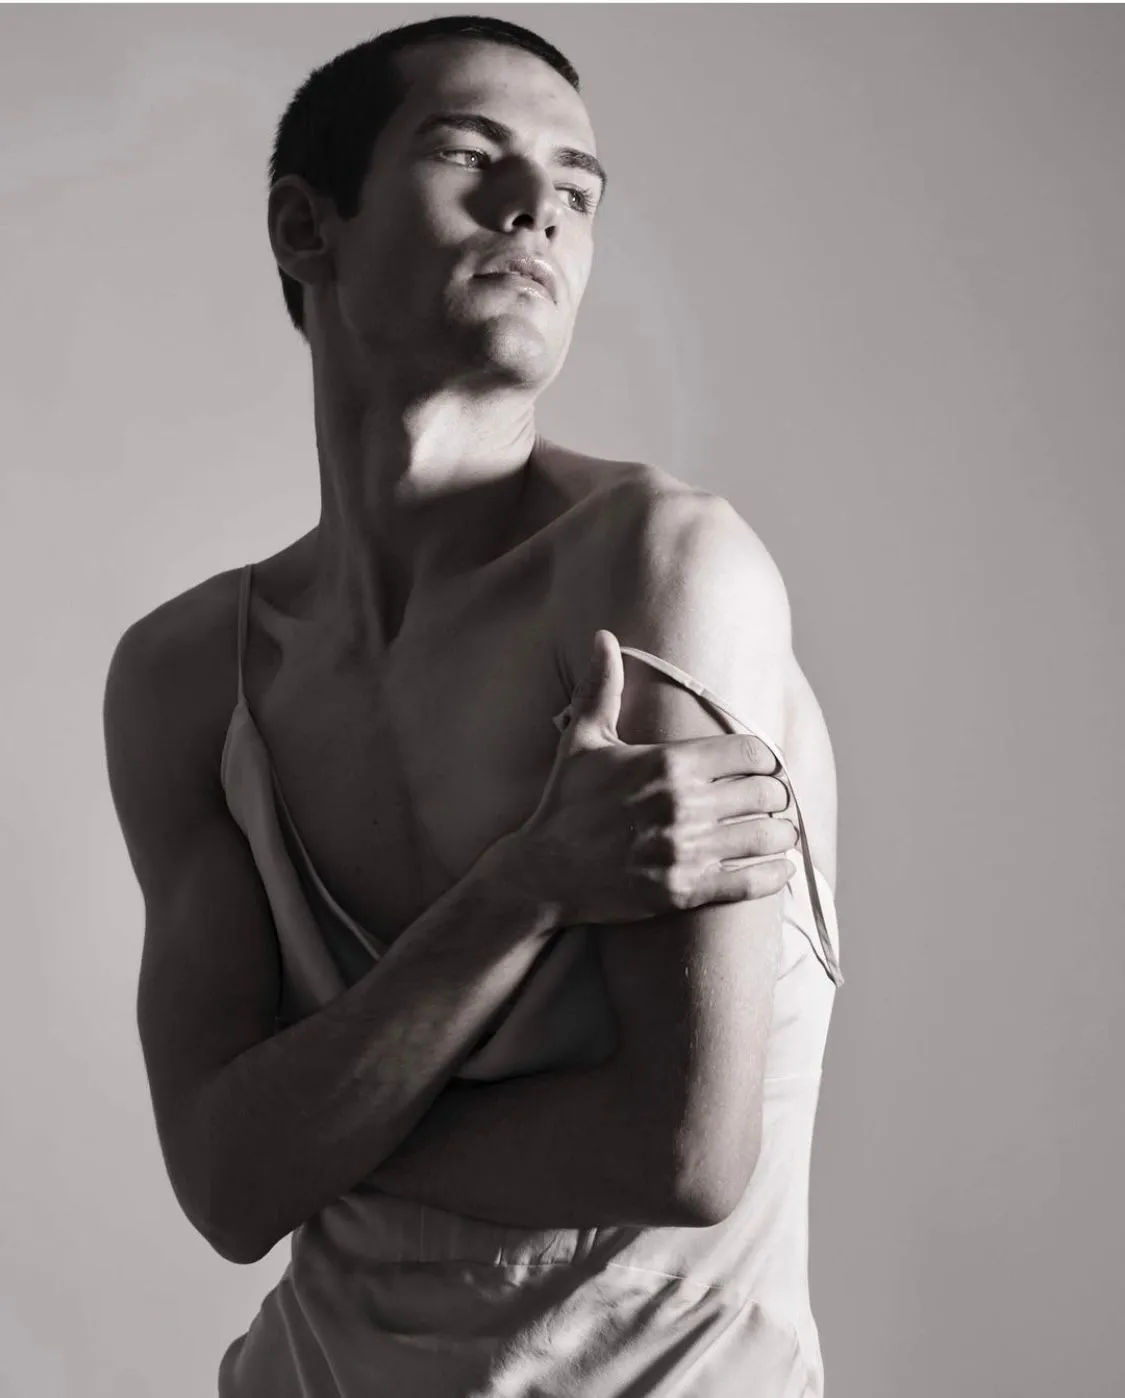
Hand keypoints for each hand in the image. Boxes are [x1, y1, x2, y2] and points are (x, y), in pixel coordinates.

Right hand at [513, 629, 798, 926]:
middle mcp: (682, 805)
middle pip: (766, 793)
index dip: (766, 759)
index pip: (751, 752)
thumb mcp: (582, 740)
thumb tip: (603, 636)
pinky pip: (751, 883)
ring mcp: (685, 851)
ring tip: (779, 832)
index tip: (765, 767)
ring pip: (766, 837)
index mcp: (668, 763)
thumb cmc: (566, 803)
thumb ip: (601, 687)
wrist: (543, 873)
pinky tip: (780, 867)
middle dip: (775, 795)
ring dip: (780, 834)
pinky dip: (774, 874)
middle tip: (772, 800)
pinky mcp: (684, 891)